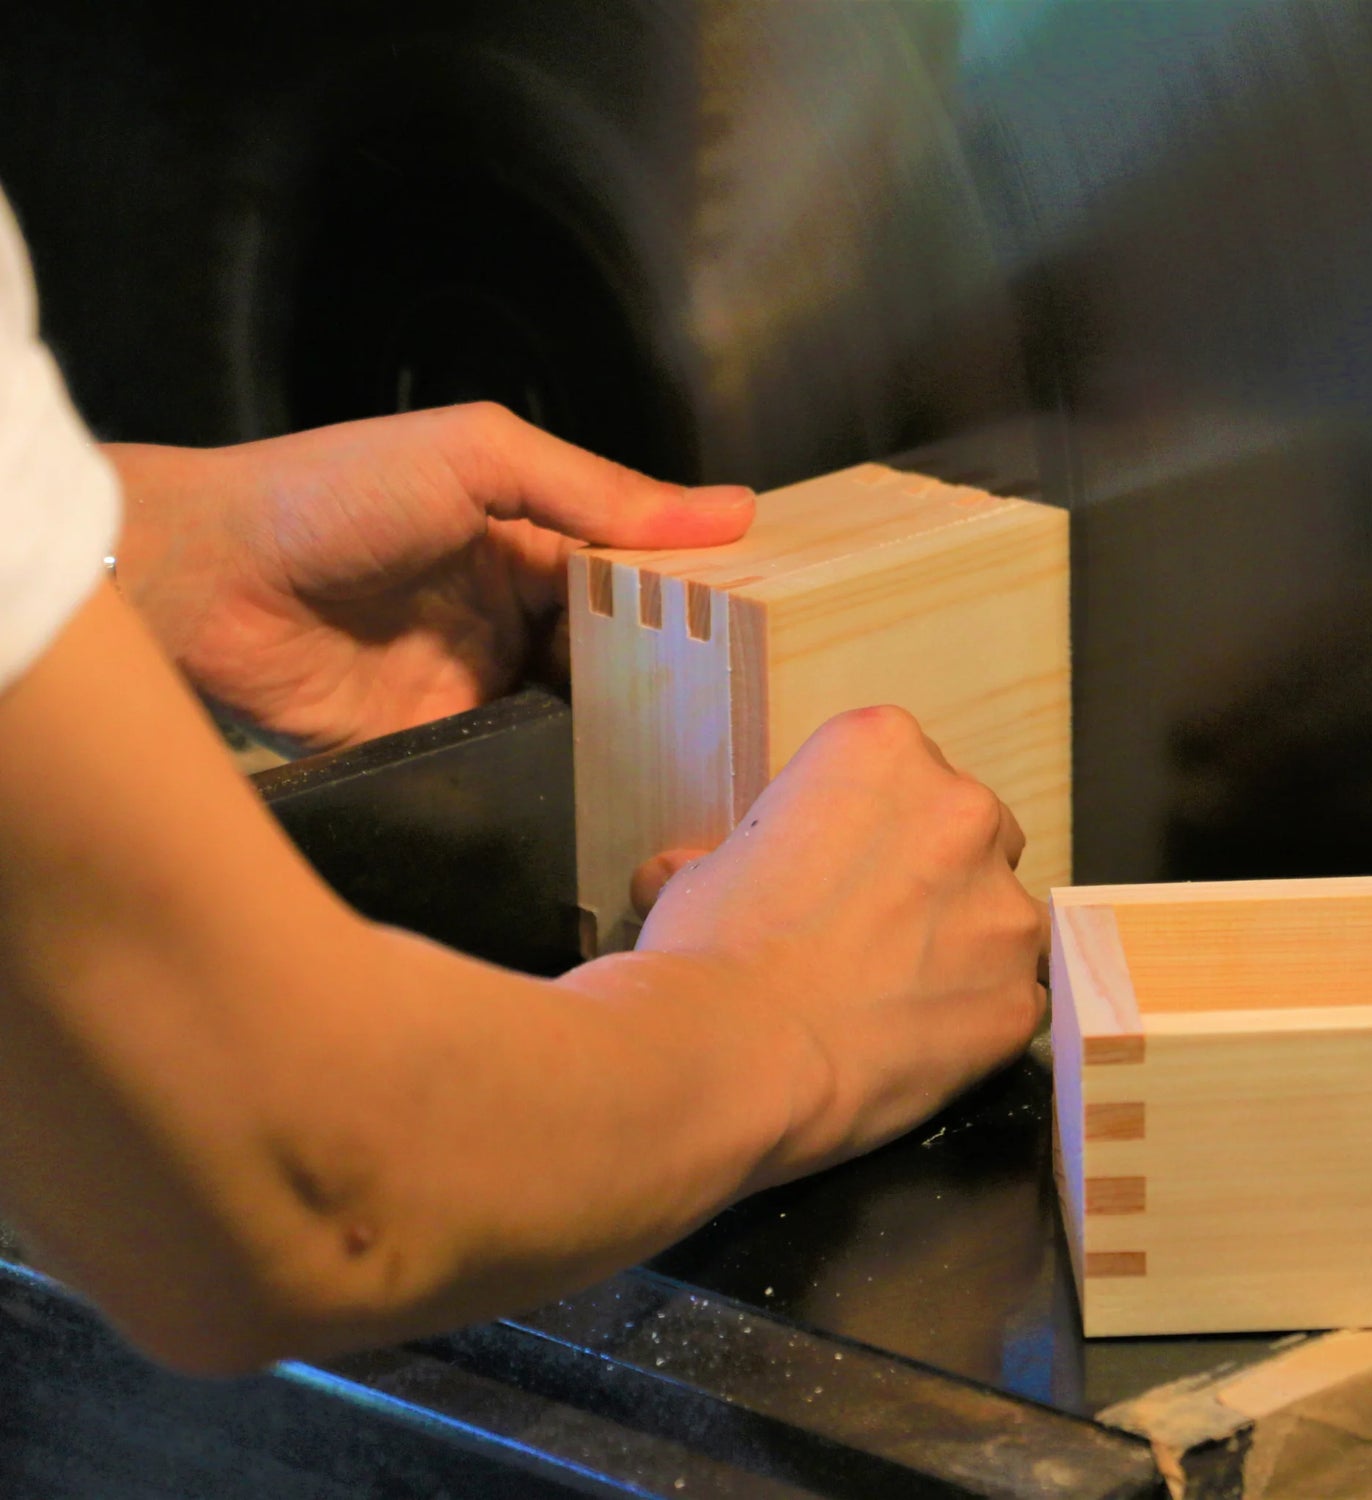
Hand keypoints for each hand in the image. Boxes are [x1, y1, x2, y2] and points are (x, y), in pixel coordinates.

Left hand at [106, 404, 753, 749]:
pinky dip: (573, 771)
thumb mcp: (478, 457)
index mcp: (526, 541)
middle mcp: (512, 617)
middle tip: (755, 698)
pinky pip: (527, 763)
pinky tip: (627, 783)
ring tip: (711, 747)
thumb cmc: (332, 492)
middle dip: (678, 672)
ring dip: (634, 727)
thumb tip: (730, 510)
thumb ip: (595, 490)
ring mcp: (481, 685)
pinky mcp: (446, 745)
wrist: (207, 578)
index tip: (771, 620)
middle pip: (620, 651)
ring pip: (584, 714)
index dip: (696, 596)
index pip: (635, 574)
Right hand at [633, 706, 1046, 1184]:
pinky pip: (1009, 1000)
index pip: (901, 772)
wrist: (737, 1051)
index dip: (868, 827)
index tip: (836, 869)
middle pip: (972, 831)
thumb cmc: (711, 946)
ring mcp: (1004, 906)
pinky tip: (911, 1042)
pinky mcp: (1020, 996)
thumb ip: (734, 856)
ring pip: (1000, 918)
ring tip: (890, 995)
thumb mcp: (705, 870)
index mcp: (884, 750)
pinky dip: (970, 1019)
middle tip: (870, 929)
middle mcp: (963, 810)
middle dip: (934, 874)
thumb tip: (674, 871)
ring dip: (960, 946)